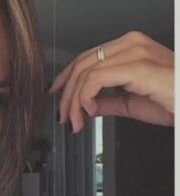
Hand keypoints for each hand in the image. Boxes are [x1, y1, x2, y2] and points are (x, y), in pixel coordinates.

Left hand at [49, 31, 173, 132]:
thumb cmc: (171, 101)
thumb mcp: (130, 102)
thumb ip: (107, 102)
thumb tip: (88, 106)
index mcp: (129, 48)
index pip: (87, 58)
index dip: (67, 77)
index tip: (56, 95)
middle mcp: (130, 45)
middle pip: (82, 64)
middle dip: (66, 94)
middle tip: (64, 117)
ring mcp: (133, 52)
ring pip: (85, 73)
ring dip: (73, 102)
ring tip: (75, 121)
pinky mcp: (136, 66)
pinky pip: (95, 79)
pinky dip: (85, 98)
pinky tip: (89, 112)